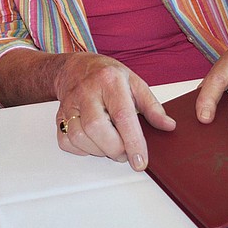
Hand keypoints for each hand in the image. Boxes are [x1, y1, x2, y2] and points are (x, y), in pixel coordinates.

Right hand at [52, 52, 174, 170]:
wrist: (76, 67)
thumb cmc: (107, 75)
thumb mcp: (135, 83)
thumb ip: (152, 106)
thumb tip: (167, 125)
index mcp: (110, 81)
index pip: (122, 115)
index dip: (132, 141)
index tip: (140, 161)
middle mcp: (87, 91)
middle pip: (96, 128)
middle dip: (114, 148)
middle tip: (125, 152)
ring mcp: (70, 103)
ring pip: (79, 137)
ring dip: (98, 150)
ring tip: (111, 146)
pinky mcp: (59, 115)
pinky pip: (66, 141)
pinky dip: (81, 149)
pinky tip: (93, 142)